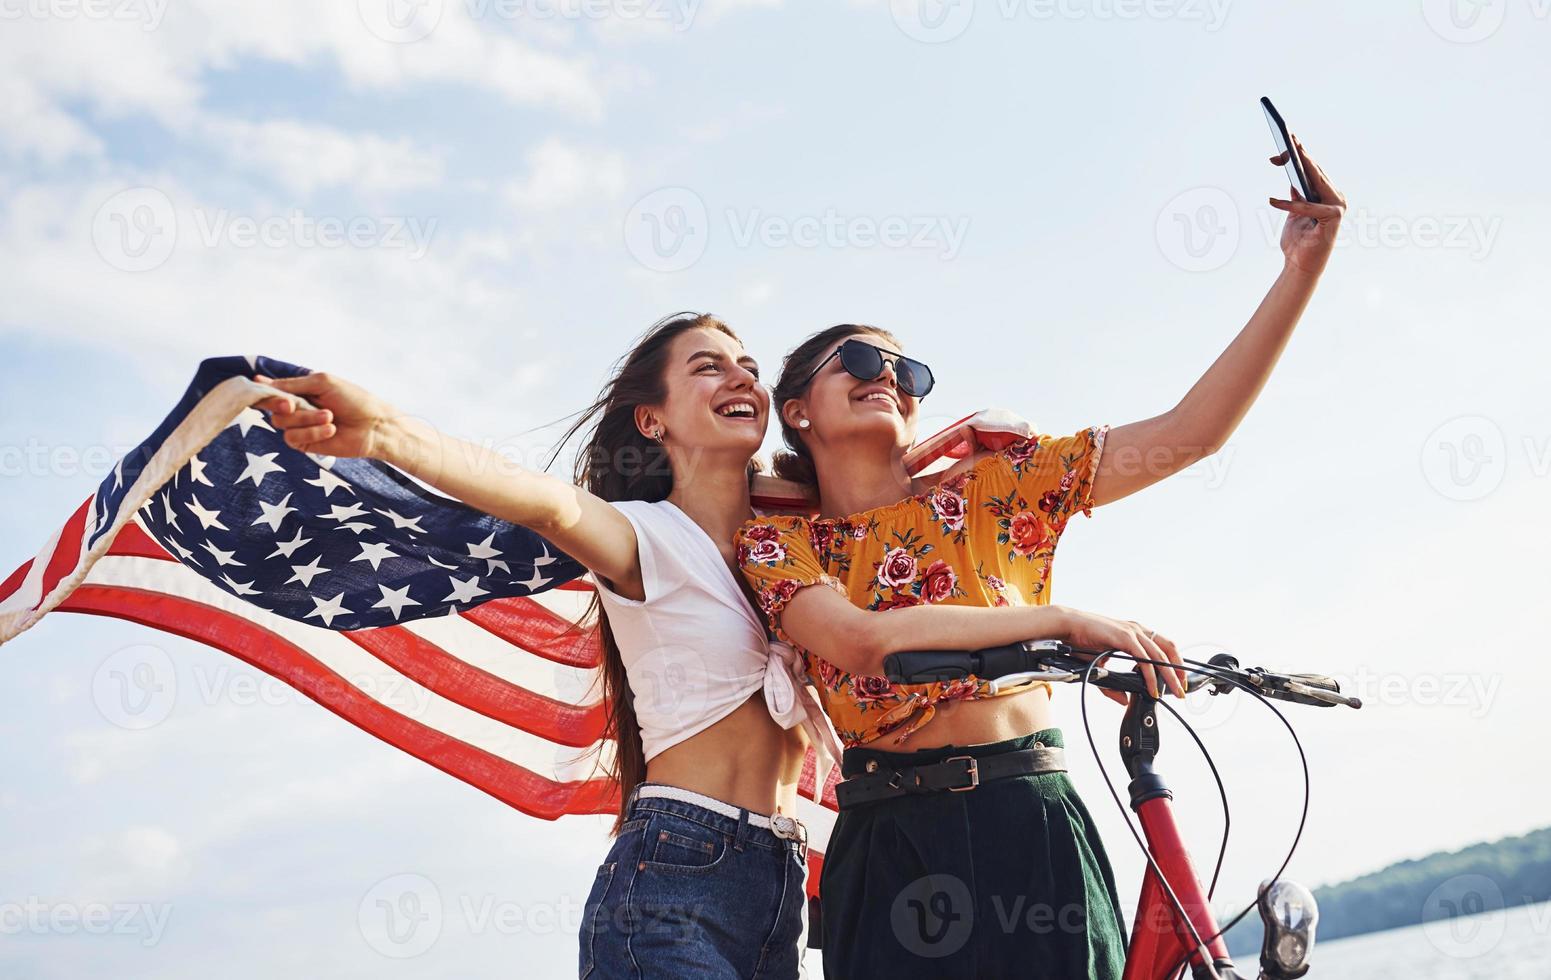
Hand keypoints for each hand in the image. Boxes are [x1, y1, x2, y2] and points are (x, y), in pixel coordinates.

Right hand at [251, 371, 399, 459]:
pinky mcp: (305, 444)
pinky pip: (292, 438)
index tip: (271, 391)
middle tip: (297, 404)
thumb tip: (259, 380)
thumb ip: (291, 384)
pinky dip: (311, 432)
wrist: (374, 425)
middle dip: (288, 406)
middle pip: (273, 408)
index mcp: (300, 391)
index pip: (271, 391)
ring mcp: (300, 427)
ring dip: (306, 419)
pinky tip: (331, 429)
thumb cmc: (354, 399)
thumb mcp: (322, 383)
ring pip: (281, 423)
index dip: (267, 393)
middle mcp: (297, 408)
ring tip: (330, 416)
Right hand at [1055, 607, 1187, 700]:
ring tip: (1175, 692)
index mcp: (1135, 633)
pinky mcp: (1125, 637)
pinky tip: (1152, 688)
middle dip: (1179, 671)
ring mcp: (1132, 632)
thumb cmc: (1082, 641)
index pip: (1164, 647)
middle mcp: (1138, 630)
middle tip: (1182, 690)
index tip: (1177, 681)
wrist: (1068, 626)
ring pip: (1161, 656)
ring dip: (1170, 676)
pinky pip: (1144, 659)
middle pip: (1169, 650)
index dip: (1175, 664)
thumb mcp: (1102, 665)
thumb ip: (1113, 684)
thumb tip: (1124, 700)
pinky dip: (1151, 676)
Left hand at [1269, 132, 1346, 277]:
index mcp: (1327, 194)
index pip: (1313, 169)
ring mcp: (1337, 206)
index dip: (1300, 153)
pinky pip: (1308, 206)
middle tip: (1287, 137)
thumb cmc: (1298, 241)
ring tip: (1285, 154)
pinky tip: (1273, 201)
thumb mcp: (1294, 213)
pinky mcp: (1333, 217)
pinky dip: (1291, 204)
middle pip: (1316, 171)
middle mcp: (1335, 197)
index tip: (1286, 138)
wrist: (1300, 265)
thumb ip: (1297, 196)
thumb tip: (1293, 178)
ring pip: (1317, 181)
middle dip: (1300, 153)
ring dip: (1301, 166)